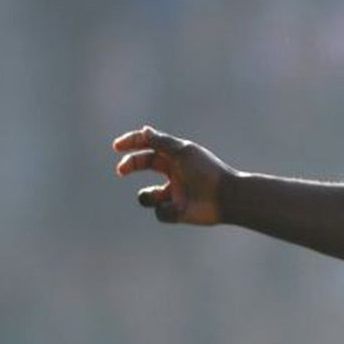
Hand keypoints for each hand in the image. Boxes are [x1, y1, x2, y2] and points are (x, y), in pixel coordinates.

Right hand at [111, 125, 230, 224]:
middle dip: (129, 166)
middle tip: (121, 170)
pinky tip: (182, 208)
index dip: (131, 144)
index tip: (117, 146)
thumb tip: (144, 130)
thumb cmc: (207, 171)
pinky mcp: (177, 212)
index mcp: (174, 157)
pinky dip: (167, 209)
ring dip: (148, 196)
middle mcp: (173, 173)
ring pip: (147, 197)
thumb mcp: (182, 152)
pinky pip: (160, 213)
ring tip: (162, 197)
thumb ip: (161, 141)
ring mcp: (174, 194)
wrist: (226, 198)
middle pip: (142, 165)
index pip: (147, 146)